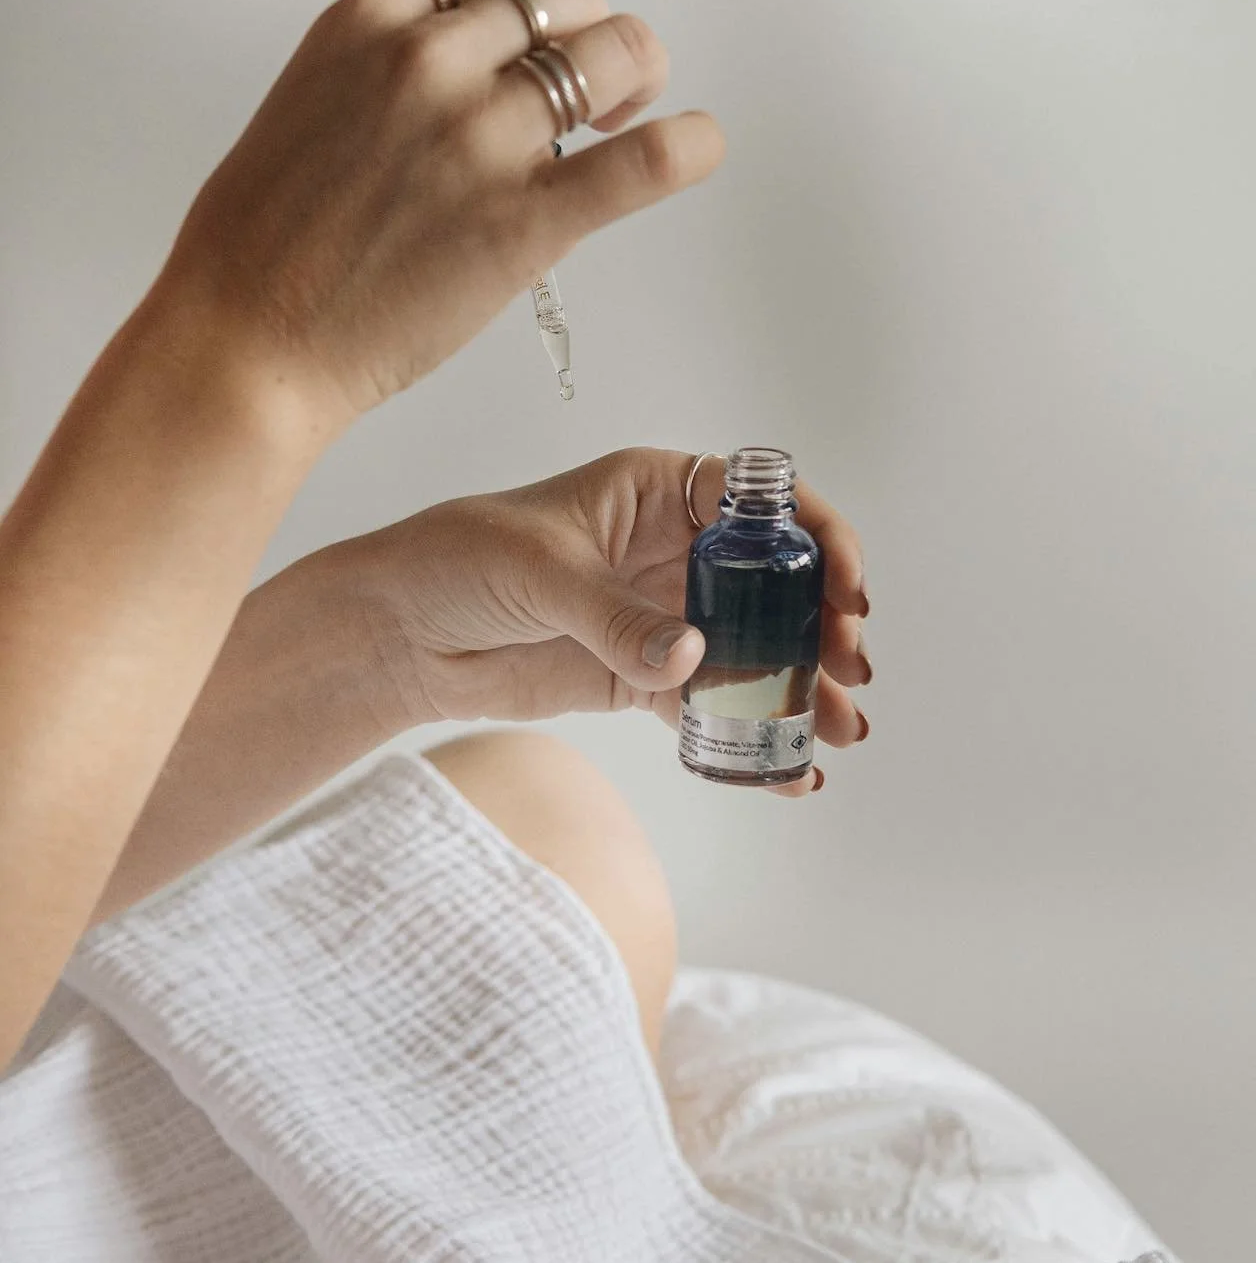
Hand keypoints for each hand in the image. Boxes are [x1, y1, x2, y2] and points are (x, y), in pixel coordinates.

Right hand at [155, 0, 723, 429]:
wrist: (247, 340)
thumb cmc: (261, 244)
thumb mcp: (308, 104)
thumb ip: (384, 69)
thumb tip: (463, 71)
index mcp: (371, 22)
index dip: (530, 9)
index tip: (535, 47)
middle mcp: (433, 60)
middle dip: (590, 30)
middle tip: (597, 86)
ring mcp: (483, 137)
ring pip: (614, 54)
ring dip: (636, 75)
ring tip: (628, 115)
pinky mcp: (527, 219)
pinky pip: (644, 160)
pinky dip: (690, 145)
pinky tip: (700, 145)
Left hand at [345, 448, 871, 794]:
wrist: (397, 631)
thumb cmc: (459, 560)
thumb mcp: (541, 573)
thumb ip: (617, 616)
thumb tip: (692, 656)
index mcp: (659, 491)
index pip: (764, 502)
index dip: (818, 538)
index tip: (846, 587)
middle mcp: (674, 549)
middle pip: (775, 580)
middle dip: (824, 622)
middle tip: (851, 668)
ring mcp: (662, 614)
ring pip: (755, 647)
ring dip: (802, 685)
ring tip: (841, 730)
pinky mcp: (641, 676)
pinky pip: (710, 705)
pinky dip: (750, 737)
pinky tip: (788, 771)